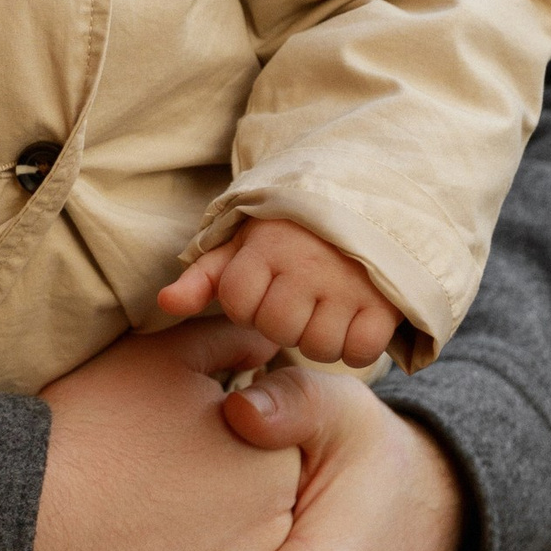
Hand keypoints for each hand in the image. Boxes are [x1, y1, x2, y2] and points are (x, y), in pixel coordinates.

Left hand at [156, 221, 404, 368]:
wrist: (371, 199)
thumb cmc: (295, 230)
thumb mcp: (245, 243)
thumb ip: (205, 276)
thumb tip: (165, 304)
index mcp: (267, 245)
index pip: (237, 303)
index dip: (247, 303)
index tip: (267, 283)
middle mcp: (307, 263)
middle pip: (277, 329)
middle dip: (283, 322)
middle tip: (300, 298)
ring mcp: (349, 283)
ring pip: (318, 346)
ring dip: (320, 337)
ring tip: (327, 308)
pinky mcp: (386, 301)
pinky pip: (360, 350)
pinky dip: (357, 346)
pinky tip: (354, 321)